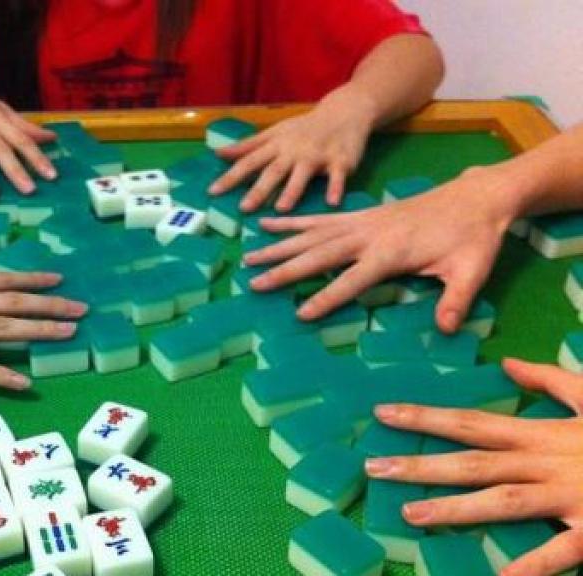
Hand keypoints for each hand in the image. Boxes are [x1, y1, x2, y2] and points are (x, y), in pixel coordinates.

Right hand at [0, 271, 86, 388]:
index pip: (1, 278)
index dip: (31, 278)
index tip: (58, 278)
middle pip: (12, 300)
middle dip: (49, 303)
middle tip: (80, 308)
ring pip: (3, 326)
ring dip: (38, 329)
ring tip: (68, 333)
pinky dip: (1, 375)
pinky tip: (24, 383)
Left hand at [209, 86, 374, 211]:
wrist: (344, 112)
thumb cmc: (304, 127)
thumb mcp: (275, 133)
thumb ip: (248, 145)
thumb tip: (218, 154)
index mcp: (276, 144)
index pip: (249, 161)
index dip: (231, 176)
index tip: (213, 192)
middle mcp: (294, 151)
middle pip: (274, 171)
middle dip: (259, 189)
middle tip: (244, 208)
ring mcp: (318, 155)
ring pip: (303, 174)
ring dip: (292, 190)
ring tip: (281, 208)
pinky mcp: (340, 161)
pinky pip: (337, 177)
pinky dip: (335, 188)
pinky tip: (332, 203)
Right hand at [244, 164, 518, 332]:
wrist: (477, 196)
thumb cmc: (475, 237)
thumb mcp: (472, 270)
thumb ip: (457, 299)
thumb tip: (447, 329)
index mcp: (391, 252)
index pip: (352, 279)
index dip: (327, 297)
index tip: (300, 313)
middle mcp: (368, 234)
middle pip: (319, 254)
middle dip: (285, 269)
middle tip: (254, 282)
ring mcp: (361, 221)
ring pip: (312, 234)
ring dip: (279, 245)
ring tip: (249, 257)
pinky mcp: (360, 214)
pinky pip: (319, 220)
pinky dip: (292, 223)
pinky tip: (268, 224)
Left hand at [364, 358, 582, 575]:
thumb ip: (550, 381)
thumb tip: (507, 365)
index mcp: (543, 434)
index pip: (473, 422)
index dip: (426, 417)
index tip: (382, 413)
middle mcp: (547, 463)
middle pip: (475, 461)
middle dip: (423, 463)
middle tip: (374, 468)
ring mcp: (569, 496)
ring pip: (503, 502)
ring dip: (456, 508)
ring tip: (410, 513)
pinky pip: (560, 550)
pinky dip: (531, 566)